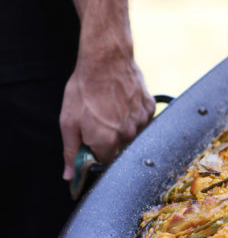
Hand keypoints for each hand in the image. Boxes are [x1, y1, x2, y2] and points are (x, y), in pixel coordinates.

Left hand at [60, 47, 154, 180]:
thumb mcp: (68, 122)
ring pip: (132, 134)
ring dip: (121, 127)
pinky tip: (121, 102)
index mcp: (107, 142)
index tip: (89, 142)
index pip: (103, 162)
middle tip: (97, 120)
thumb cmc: (84, 89)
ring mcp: (142, 122)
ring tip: (109, 108)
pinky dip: (132, 115)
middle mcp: (128, 135)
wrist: (106, 60)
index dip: (94, 153)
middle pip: (119, 149)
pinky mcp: (149, 109)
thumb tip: (70, 177)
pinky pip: (141, 120)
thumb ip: (71, 152)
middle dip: (108, 140)